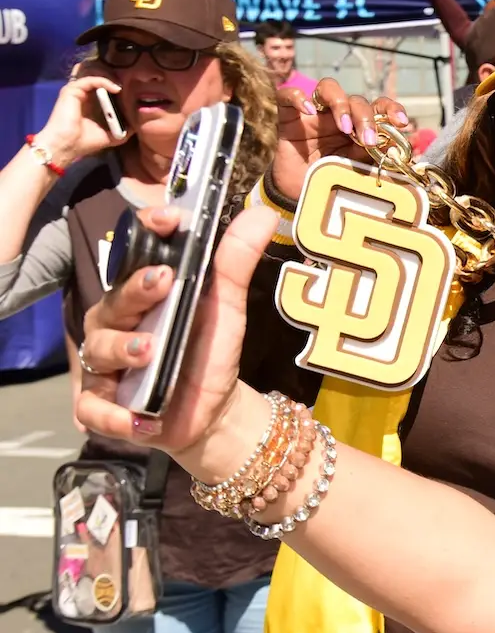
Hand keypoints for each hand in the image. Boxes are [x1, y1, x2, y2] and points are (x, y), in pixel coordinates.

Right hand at [38, 68, 129, 164]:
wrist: (67, 146)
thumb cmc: (86, 141)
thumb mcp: (113, 135)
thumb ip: (125, 128)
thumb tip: (139, 123)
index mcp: (92, 103)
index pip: (106, 88)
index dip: (119, 86)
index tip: (135, 89)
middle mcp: (84, 95)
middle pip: (100, 78)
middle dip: (116, 78)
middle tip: (131, 83)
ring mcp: (77, 91)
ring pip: (95, 75)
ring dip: (111, 78)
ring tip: (124, 86)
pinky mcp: (71, 90)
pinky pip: (91, 80)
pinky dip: (104, 81)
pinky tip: (116, 89)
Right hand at [75, 206, 277, 463]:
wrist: (212, 411)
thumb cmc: (209, 350)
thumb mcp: (227, 307)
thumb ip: (236, 263)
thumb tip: (263, 215)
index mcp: (143, 293)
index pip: (136, 252)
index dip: (147, 231)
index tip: (169, 219)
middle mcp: (117, 323)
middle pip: (114, 301)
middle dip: (136, 291)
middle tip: (161, 282)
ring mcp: (106, 365)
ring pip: (99, 350)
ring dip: (123, 349)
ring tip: (149, 350)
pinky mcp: (102, 406)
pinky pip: (94, 409)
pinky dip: (113, 415)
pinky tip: (139, 418)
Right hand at [272, 79, 411, 201]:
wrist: (300, 195)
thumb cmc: (332, 181)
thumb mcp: (359, 170)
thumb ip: (377, 157)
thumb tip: (398, 147)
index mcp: (360, 126)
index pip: (378, 106)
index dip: (391, 109)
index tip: (401, 122)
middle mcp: (339, 115)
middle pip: (356, 100)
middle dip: (366, 117)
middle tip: (368, 140)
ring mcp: (314, 115)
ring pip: (329, 88)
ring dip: (341, 105)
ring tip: (345, 128)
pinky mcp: (289, 118)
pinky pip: (287, 96)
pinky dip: (297, 97)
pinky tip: (307, 110)